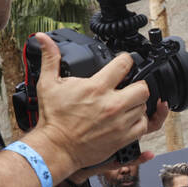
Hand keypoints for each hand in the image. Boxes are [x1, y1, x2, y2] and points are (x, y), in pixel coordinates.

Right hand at [25, 34, 157, 176]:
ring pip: (144, 107)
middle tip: (130, 86)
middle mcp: (112, 105)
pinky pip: (144, 127)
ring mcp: (120, 123)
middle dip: (138, 84)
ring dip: (138, 103)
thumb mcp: (48, 84)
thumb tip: (43, 38)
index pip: (125, 64)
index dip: (126, 60)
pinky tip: (132, 118)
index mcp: (97, 88)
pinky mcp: (122, 138)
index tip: (123, 63)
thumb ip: (50, 58)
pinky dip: (141, 121)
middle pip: (143, 87)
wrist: (56, 148)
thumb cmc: (53, 119)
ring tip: (128, 103)